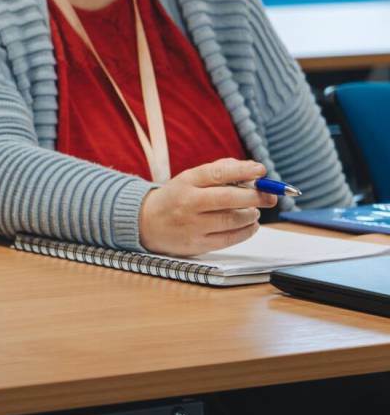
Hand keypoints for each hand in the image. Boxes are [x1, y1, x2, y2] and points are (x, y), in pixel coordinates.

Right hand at [138, 158, 278, 256]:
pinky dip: (247, 231)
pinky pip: (230, 238)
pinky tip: (251, 225)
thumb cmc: (176, 197)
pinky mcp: (197, 244)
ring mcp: (192, 225)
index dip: (243, 171)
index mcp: (186, 181)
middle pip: (230, 198)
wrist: (145, 222)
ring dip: (251, 214)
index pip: (218, 173)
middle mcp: (188, 202)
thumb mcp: (190, 178)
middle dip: (256, 196)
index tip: (261, 170)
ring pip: (233, 220)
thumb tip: (252, 170)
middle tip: (270, 195)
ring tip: (254, 211)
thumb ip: (219, 171)